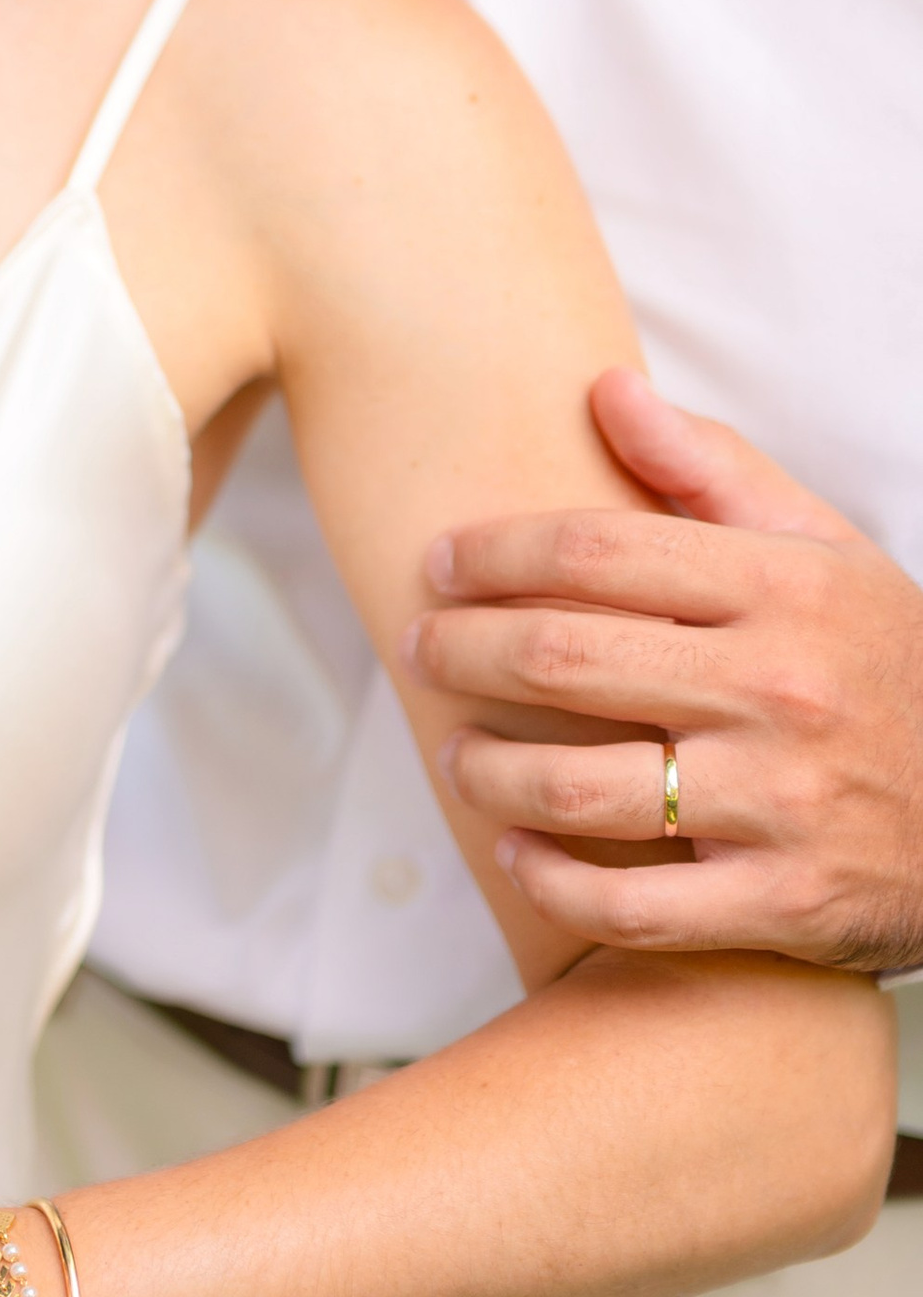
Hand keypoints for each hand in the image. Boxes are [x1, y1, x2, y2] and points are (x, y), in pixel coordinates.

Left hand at [411, 368, 922, 972]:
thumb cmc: (889, 664)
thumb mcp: (828, 550)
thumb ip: (712, 469)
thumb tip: (604, 389)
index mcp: (786, 590)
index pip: (595, 552)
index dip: (494, 554)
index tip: (441, 563)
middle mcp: (781, 691)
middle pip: (564, 658)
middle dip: (461, 651)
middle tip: (420, 648)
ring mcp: (782, 804)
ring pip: (576, 788)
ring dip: (485, 769)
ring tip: (455, 753)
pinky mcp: (786, 904)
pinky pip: (631, 908)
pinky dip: (551, 882)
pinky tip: (516, 850)